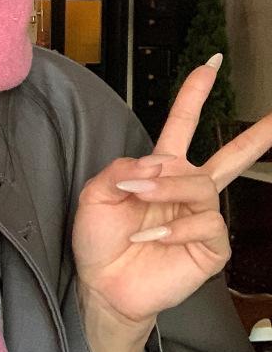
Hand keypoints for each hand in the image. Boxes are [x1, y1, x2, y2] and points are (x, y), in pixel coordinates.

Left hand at [72, 57, 271, 328]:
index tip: (209, 66)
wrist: (101, 285)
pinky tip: (152, 235)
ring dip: (169, 188)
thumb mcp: (97, 195)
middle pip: (230, 156)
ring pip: (202, 186)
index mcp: (161, 170)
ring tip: (140, 199)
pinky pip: (206, 225)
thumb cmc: (99, 241)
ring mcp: (201, 218)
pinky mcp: (210, 248)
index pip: (182, 125)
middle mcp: (186, 190)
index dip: (194, 95)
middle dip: (258, 136)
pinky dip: (176, 227)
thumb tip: (153, 164)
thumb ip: (121, 171)